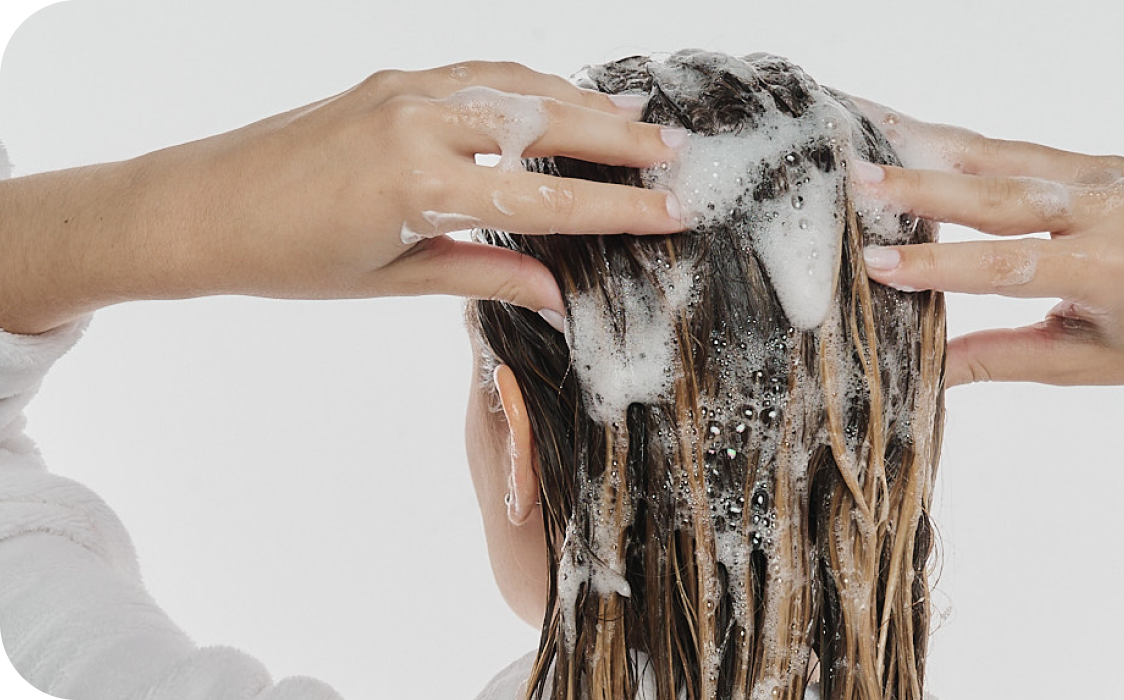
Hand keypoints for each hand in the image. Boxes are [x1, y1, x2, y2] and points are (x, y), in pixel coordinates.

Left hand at [0, 62, 685, 333]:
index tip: (674, 212)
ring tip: (639, 122)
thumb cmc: (286, 257)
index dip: (617, 210)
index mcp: (419, 185)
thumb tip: (559, 294)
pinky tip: (559, 97)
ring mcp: (405, 89)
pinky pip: (478, 72)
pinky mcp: (391, 78)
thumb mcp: (392, 278)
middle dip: (619, 141)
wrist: (199, 207)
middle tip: (678, 154)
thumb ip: (485, 278)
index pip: (545, 200)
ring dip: (583, 103)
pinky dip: (529, 83)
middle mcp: (419, 122)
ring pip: (518, 86)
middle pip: (546, 123)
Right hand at [849, 101, 1123, 386]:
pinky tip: (909, 138)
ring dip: (929, 150)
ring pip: (1002, 158)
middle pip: (998, 195)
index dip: (938, 267)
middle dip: (922, 188)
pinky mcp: (1094, 162)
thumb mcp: (1079, 364)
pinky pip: (1016, 152)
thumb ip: (996, 359)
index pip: (1007, 264)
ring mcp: (1103, 175)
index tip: (877, 265)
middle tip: (859, 178)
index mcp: (1109, 268)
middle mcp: (1108, 208)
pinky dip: (958, 149)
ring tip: (868, 139)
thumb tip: (923, 369)